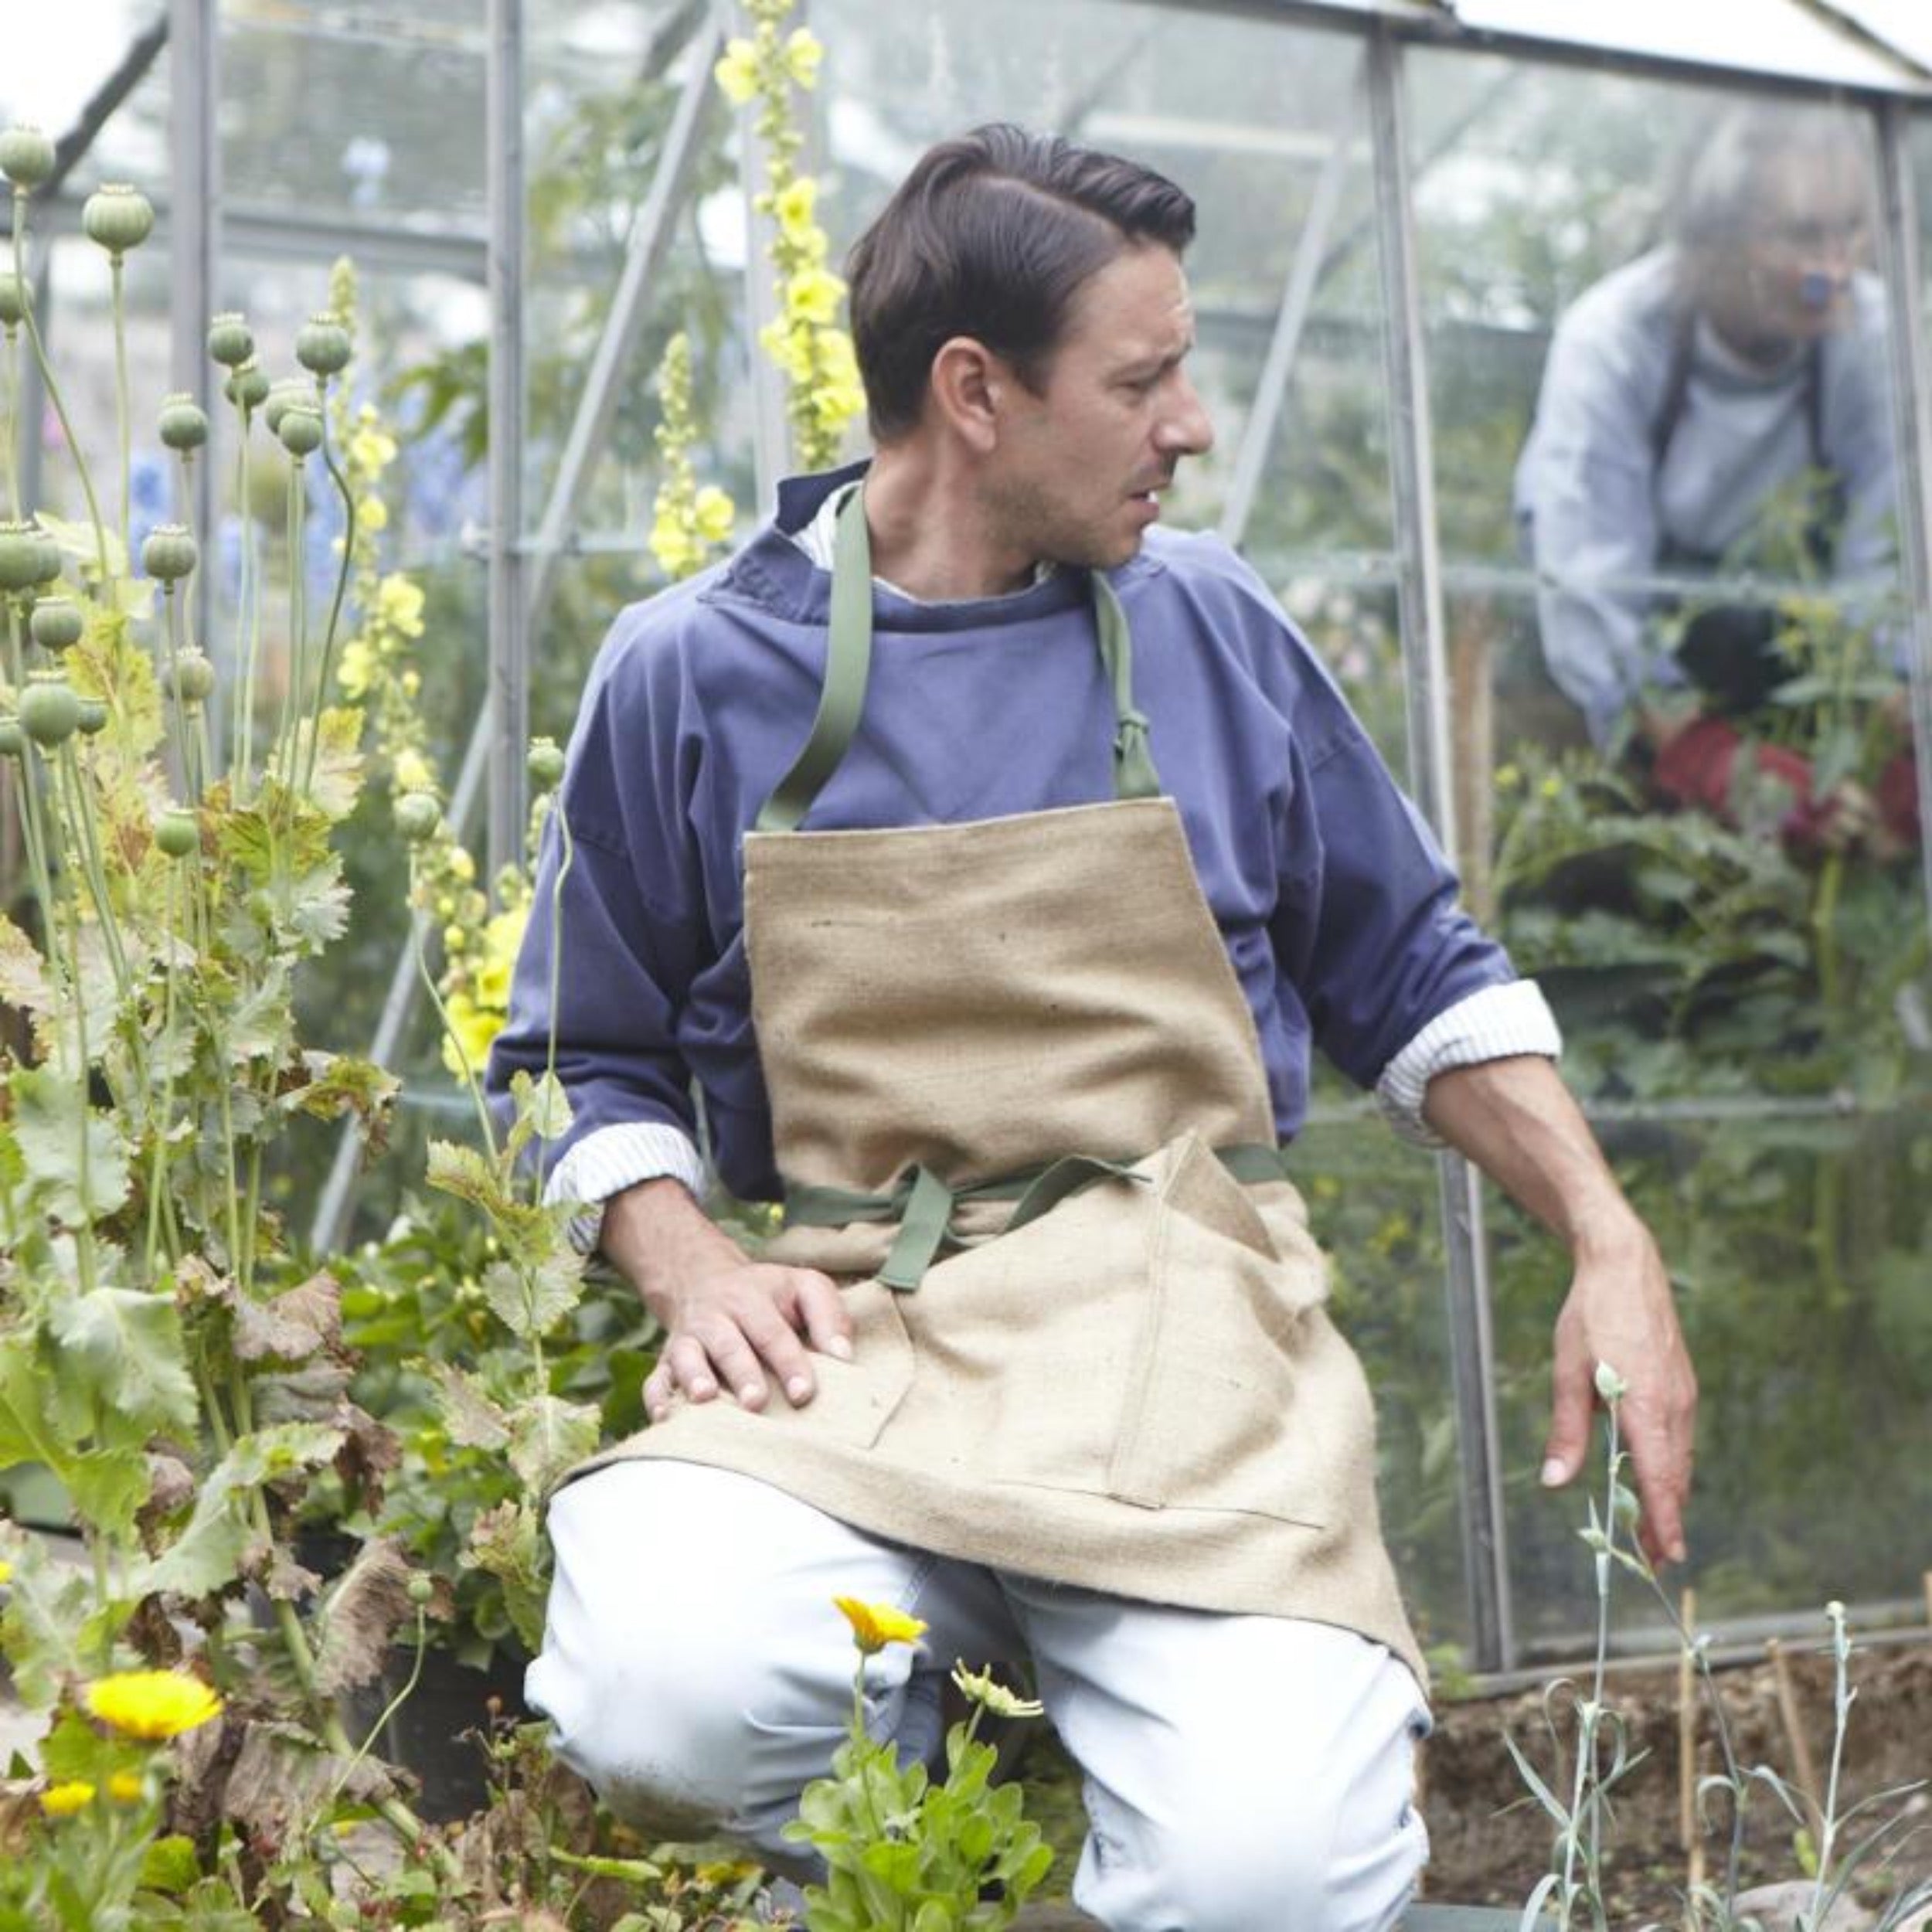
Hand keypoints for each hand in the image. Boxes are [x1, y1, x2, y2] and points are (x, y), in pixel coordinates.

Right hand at [601, 1178, 853, 1422]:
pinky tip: (666, 1418)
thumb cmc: (769, 1296)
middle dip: (742, 1372)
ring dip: (694, 1377)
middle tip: (756, 1402)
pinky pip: (655, 1379)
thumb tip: (844, 1356)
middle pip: (728, 1344)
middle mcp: (716, 1318)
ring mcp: (688, 1340)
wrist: (705, 1280)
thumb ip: (829, 1314)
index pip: (772, 1331)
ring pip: (687, 1357)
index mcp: (752, 1299)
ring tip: (706, 1398)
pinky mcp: (666, 1362)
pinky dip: (657, 1398)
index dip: (788, 1361)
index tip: (803, 1393)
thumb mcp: (803, 1286)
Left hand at [1540, 1220, 1697, 1568]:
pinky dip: (1670, 1464)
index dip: (1664, 1521)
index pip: (1660, 1479)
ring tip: (1654, 1528)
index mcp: (1647, 1407)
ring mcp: (1684, 1395)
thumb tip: (1555, 1481)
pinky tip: (1653, 1474)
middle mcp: (1675, 1406)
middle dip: (1666, 1520)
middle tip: (1653, 1558)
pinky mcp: (1683, 1384)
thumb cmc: (1592, 1316)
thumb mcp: (1567, 1372)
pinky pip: (1679, 1436)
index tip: (1666, 1556)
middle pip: (1675, 1478)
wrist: (1626, 1266)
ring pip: (1679, 1458)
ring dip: (1669, 1494)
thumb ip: (1566, 1431)